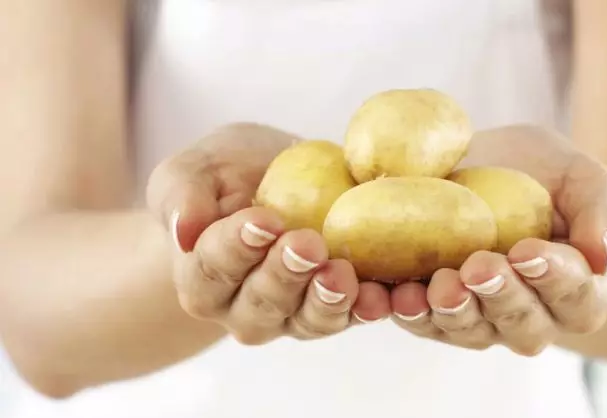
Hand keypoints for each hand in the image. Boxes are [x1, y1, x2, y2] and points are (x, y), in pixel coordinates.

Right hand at [146, 123, 390, 343]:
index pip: (212, 269)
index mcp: (201, 278)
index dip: (236, 248)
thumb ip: (180, 196)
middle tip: (307, 244)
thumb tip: (183, 230)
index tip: (262, 222)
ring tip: (343, 276)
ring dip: (327, 300)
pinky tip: (382, 295)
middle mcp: (243, 307)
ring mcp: (292, 313)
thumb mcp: (193, 170)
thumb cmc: (225, 177)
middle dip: (285, 275)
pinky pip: (351, 316)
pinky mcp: (334, 307)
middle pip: (262, 302)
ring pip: (307, 319)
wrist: (270, 181)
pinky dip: (367, 308)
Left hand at [389, 125, 606, 354]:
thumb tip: (602, 255)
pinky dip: (410, 312)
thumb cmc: (540, 173)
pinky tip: (398, 294)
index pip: (576, 296)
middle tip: (479, 266)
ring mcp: (481, 320)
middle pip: (523, 325)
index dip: (555, 278)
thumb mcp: (578, 176)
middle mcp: (531, 315)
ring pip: (472, 332)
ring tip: (439, 285)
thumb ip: (600, 210)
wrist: (482, 165)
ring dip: (454, 312)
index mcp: (577, 289)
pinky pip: (424, 324)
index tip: (528, 249)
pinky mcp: (435, 313)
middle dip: (501, 297)